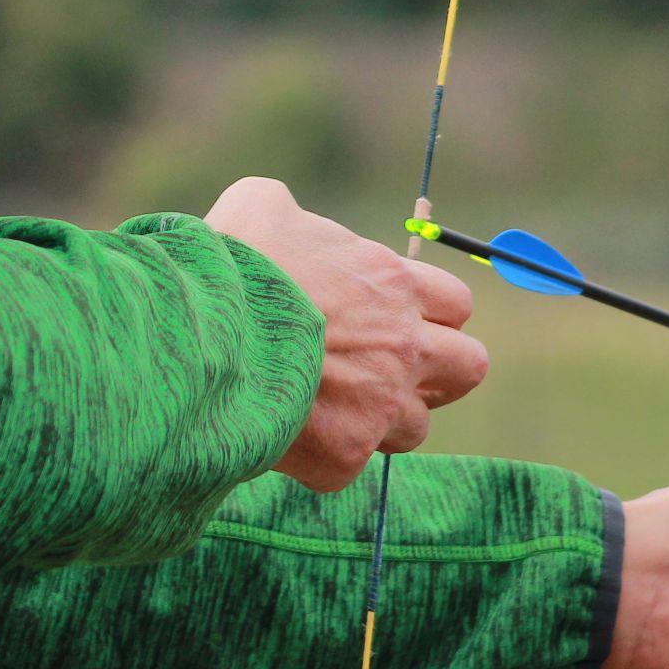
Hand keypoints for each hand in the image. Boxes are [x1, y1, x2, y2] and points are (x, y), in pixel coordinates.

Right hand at [203, 177, 485, 491]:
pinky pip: (349, 463)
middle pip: (469, 367)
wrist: (199, 332)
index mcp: (392, 284)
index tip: (396, 321)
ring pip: (416, 427)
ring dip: (380, 419)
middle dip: (438, 373)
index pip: (455, 304)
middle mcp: (402, 346)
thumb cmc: (231, 263)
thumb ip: (291, 211)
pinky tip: (285, 431)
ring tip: (329, 407)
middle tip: (391, 371)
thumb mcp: (260, 205)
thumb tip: (286, 218)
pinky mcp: (345, 453)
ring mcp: (380, 404)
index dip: (430, 315)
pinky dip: (322, 453)